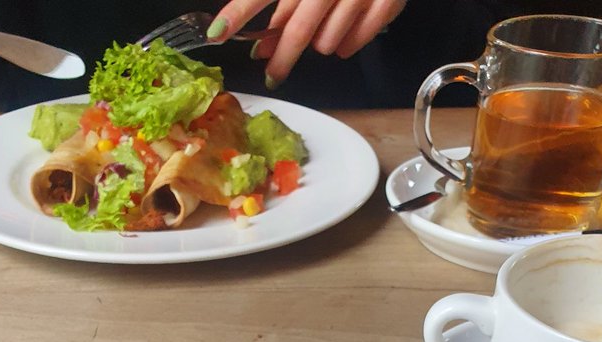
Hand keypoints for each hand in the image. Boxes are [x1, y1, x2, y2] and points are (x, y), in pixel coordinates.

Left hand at [210, 0, 407, 83]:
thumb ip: (284, 6)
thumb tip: (262, 43)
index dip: (238, 13)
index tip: (216, 34)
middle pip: (298, 30)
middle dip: (282, 58)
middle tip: (273, 74)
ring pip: (326, 43)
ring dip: (320, 43)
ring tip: (325, 29)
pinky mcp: (386, 4)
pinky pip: (353, 45)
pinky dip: (346, 45)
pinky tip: (345, 32)